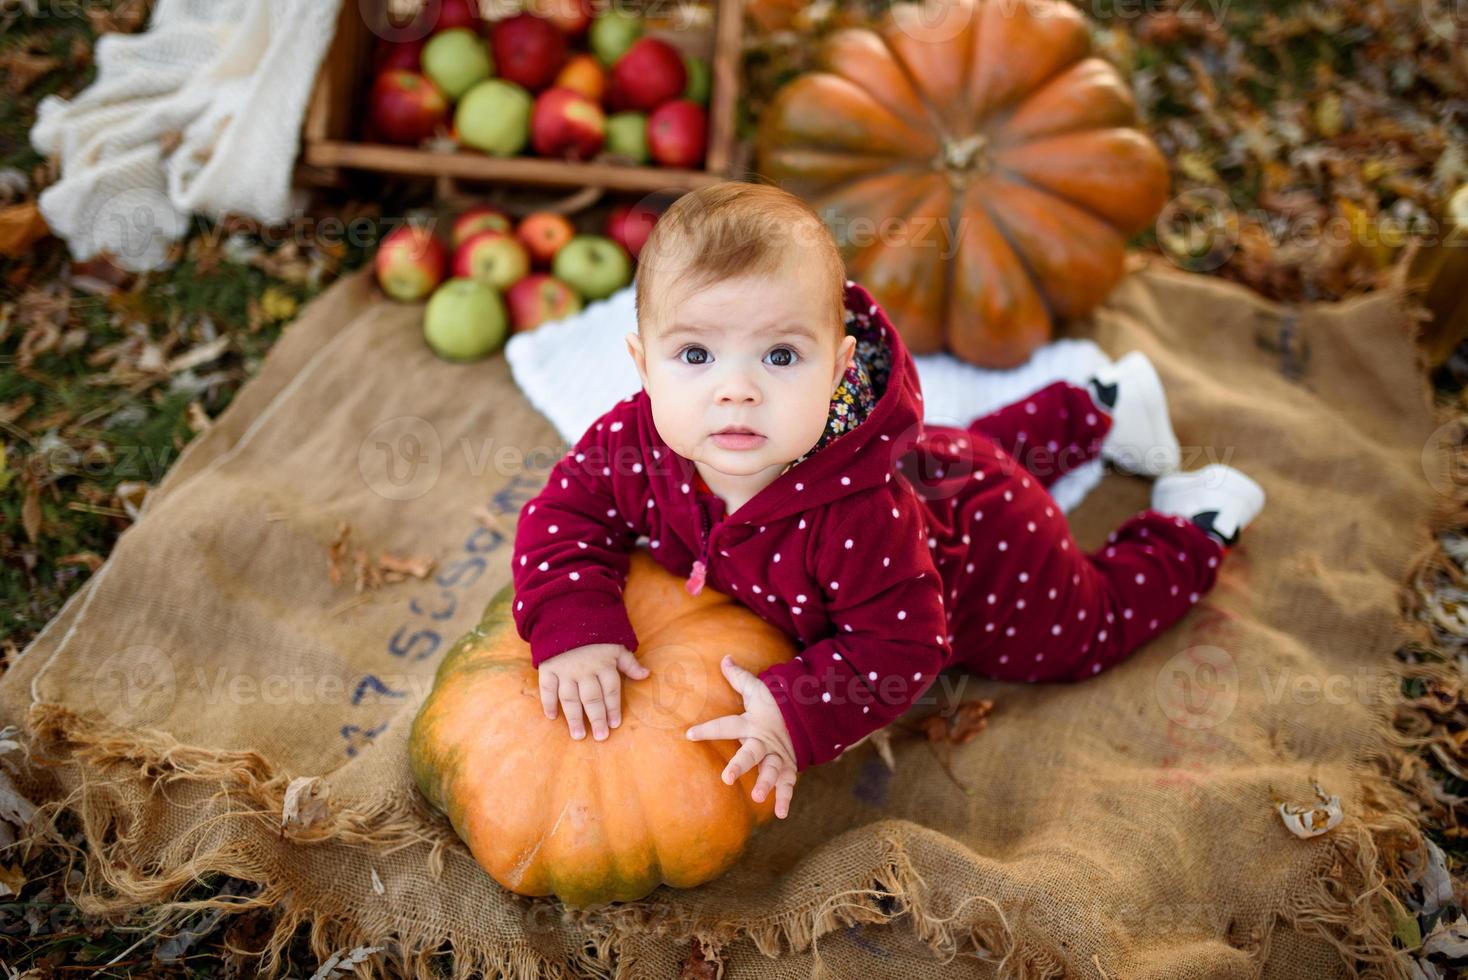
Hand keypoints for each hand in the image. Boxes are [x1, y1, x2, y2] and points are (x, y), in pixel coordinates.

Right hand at [538, 643, 648, 740]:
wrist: (566, 614)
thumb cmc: (596, 634)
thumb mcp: (616, 645)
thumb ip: (629, 662)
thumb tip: (646, 675)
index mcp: (604, 664)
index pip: (611, 690)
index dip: (614, 708)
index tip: (615, 724)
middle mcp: (585, 669)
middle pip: (592, 698)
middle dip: (597, 718)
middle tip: (601, 736)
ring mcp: (566, 670)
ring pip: (570, 697)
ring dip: (574, 717)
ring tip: (579, 735)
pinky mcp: (548, 667)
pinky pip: (547, 687)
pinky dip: (548, 702)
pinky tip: (552, 716)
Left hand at [685, 654, 798, 818]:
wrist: (808, 714)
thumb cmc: (775, 704)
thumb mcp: (758, 690)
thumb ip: (740, 678)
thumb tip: (724, 659)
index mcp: (752, 723)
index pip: (726, 725)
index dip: (708, 729)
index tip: (689, 734)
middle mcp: (764, 741)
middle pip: (751, 753)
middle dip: (740, 765)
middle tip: (727, 777)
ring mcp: (778, 756)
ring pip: (771, 770)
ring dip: (765, 783)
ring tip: (756, 796)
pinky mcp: (789, 768)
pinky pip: (788, 784)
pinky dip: (786, 799)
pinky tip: (781, 814)